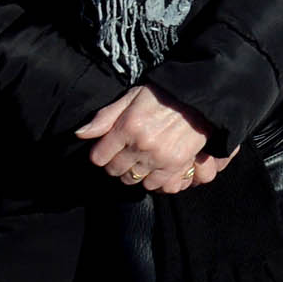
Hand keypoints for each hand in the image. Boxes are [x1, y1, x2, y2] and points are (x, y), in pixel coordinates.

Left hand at [76, 84, 216, 194]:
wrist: (201, 97)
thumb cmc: (164, 95)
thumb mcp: (132, 97)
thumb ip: (105, 116)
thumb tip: (80, 134)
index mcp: (127, 127)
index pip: (99, 157)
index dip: (102, 153)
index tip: (109, 148)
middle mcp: (141, 145)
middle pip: (115, 171)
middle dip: (117, 163)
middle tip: (127, 153)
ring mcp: (160, 158)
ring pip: (135, 181)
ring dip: (136, 173)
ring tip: (143, 159)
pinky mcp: (177, 165)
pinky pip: (158, 186)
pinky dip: (156, 180)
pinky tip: (157, 168)